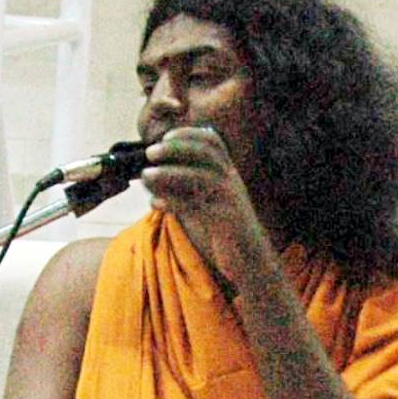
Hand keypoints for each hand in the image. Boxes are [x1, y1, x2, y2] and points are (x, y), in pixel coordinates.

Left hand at [141, 125, 267, 290]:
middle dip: (177, 148)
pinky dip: (173, 201)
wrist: (251, 263)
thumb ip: (183, 190)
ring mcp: (230, 200)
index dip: (189, 135)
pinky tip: (155, 204)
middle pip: (206, 152)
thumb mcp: (204, 205)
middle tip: (150, 152)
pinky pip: (197, 205)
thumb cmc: (224, 235)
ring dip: (170, 173)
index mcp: (229, 175)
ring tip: (146, 176)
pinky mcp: (225, 220)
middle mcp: (232, 182)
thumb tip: (149, 176)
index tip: (165, 137)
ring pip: (200, 177)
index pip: (213, 142)